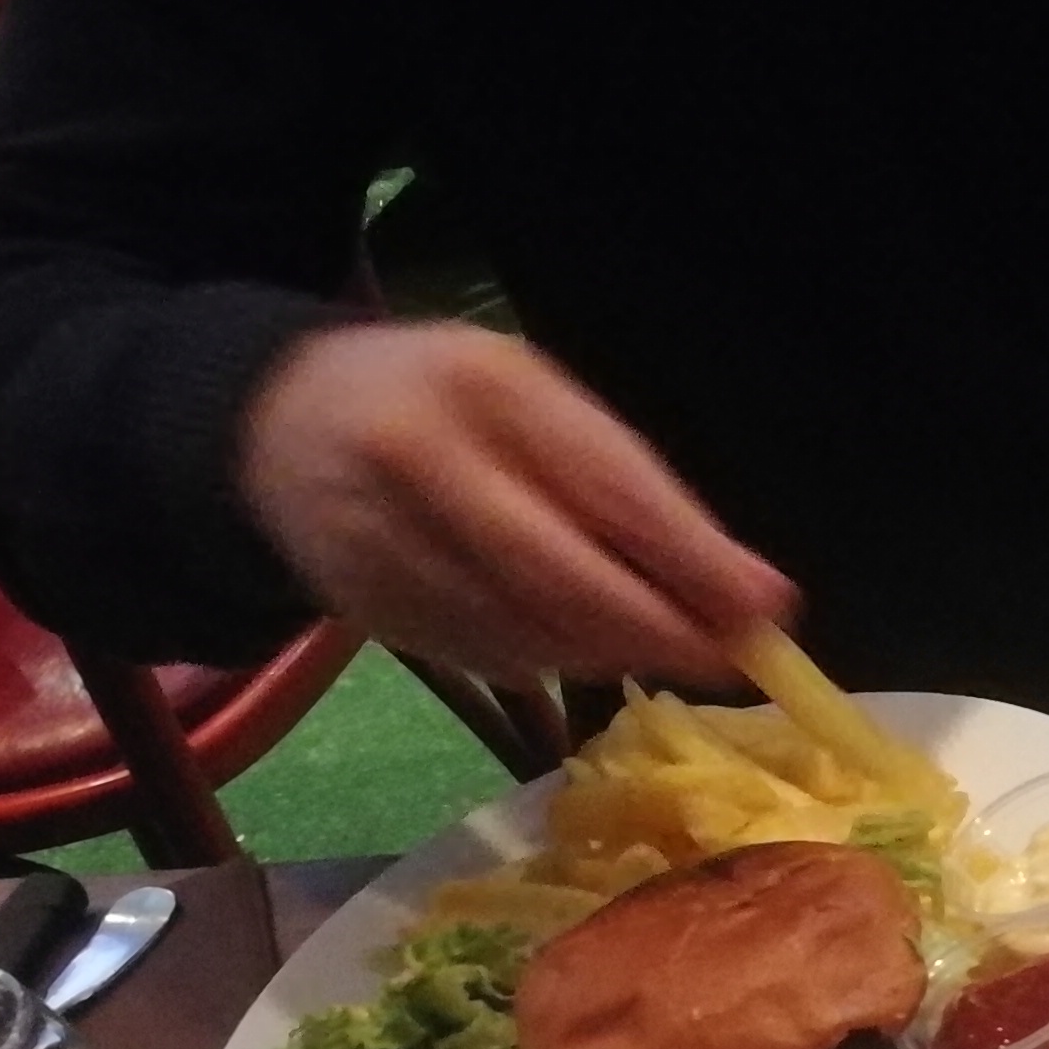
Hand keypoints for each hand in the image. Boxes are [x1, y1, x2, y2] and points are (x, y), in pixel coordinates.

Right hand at [238, 320, 795, 683]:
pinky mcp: (363, 603)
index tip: (768, 611)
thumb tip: (750, 591)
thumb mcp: (537, 408)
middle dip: (657, 627)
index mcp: (483, 386)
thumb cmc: (445, 406)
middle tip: (729, 661)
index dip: (692, 561)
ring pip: (523, 628)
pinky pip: (480, 654)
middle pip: (560, 573)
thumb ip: (634, 491)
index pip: (606, 485)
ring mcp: (382, 537)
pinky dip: (545, 662)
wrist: (280, 422)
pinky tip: (575, 649)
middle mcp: (422, 458)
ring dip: (607, 653)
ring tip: (655, 648)